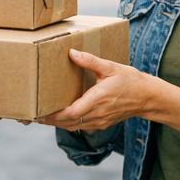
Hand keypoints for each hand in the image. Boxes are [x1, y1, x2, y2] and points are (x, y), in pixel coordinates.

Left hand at [41, 49, 156, 133]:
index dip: (54, 115)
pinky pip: (80, 126)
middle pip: (68, 123)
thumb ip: (90, 60)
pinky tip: (58, 118)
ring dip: (56, 123)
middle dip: (49, 120)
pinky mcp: (101, 123)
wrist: (148, 97)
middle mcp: (97, 114)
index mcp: (98, 99)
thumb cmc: (130, 80)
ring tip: (39, 117)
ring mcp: (100, 121)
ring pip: (73, 126)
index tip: (39, 112)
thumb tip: (71, 52)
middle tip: (31, 116)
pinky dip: (67, 124)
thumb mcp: (110, 67)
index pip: (72, 113)